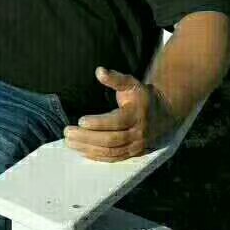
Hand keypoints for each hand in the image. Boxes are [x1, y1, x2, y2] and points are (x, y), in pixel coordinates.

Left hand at [63, 67, 178, 161]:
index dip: (98, 123)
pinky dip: (97, 157)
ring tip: (70, 143)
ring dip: (88, 149)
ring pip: (110, 152)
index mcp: (136, 115)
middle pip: (111, 140)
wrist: (162, 114)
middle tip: (68, 132)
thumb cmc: (140, 97)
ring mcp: (135, 146)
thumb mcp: (131, 84)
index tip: (80, 120)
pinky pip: (113, 158)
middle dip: (87, 137)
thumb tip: (99, 71)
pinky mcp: (132, 154)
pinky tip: (82, 151)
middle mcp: (137, 133)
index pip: (116, 122)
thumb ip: (115, 78)